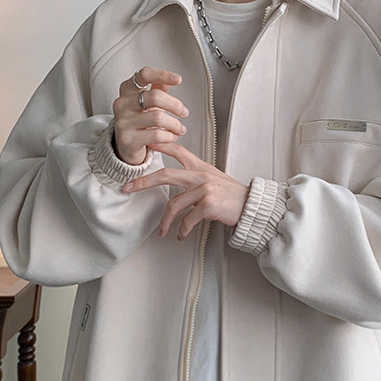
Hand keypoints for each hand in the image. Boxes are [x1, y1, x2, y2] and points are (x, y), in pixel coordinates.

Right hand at [112, 66, 189, 165]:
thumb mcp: (146, 103)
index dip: (162, 75)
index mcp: (127, 90)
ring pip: (158, 117)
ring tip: (180, 129)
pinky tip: (172, 137)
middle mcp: (122, 104)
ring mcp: (123, 122)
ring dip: (175, 124)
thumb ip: (157, 90)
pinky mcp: (128, 140)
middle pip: (155, 97)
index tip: (178, 80)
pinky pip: (156, 135)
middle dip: (175, 105)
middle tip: (184, 113)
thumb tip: (170, 79)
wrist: (126, 147)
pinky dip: (169, 136)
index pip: (144, 75)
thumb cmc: (138, 122)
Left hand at [121, 141, 248, 240]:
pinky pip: (187, 219)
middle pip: (165, 175)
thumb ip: (197, 178)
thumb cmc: (233, 197)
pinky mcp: (208, 204)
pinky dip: (182, 230)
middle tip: (128, 188)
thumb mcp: (215, 180)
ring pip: (174, 205)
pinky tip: (181, 236)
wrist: (252, 206)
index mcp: (201, 167)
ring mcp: (204, 189)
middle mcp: (201, 175)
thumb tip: (179, 184)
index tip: (144, 144)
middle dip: (143, 182)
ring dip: (165, 222)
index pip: (177, 150)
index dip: (159, 144)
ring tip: (162, 231)